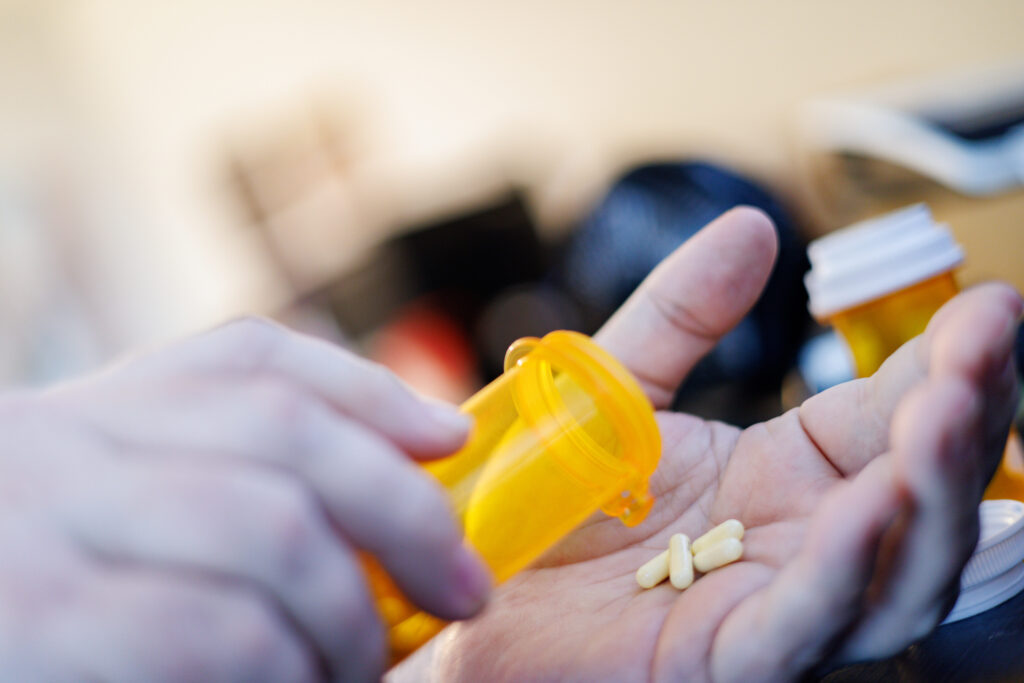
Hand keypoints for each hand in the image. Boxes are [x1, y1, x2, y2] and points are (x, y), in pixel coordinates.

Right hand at [0, 319, 490, 680]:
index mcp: (92, 419)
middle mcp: (61, 447)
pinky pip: (220, 631)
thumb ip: (238, 481)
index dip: (374, 397)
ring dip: (351, 615)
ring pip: (275, 529)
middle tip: (460, 590)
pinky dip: (289, 671)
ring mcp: (39, 530)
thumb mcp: (123, 523)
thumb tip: (422, 446)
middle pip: (286, 430)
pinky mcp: (35, 626)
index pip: (252, 361)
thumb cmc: (59, 611)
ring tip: (358, 667)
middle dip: (405, 511)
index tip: (452, 444)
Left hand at [412, 208, 1021, 680]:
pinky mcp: (722, 657)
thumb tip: (753, 226)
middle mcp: (796, 543)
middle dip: (965, 422)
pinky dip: (845, 569)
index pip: (891, 420)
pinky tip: (869, 505)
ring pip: (893, 570)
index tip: (988, 302)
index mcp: (786, 477)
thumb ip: (682, 314)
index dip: (946, 367)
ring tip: (945, 411)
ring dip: (933, 493)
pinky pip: (803, 622)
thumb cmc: (550, 497)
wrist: (468, 577)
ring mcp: (769, 605)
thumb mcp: (620, 387)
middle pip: (918, 496)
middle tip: (986, 339)